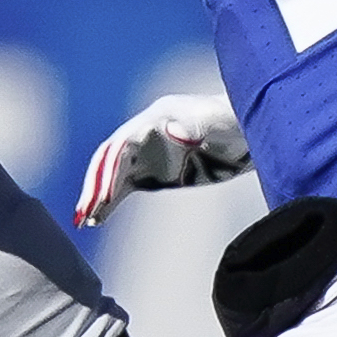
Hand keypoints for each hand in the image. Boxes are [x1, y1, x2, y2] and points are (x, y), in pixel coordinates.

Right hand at [73, 93, 250, 225]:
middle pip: (111, 158)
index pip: (124, 143)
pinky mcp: (157, 170)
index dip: (112, 169)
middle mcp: (146, 132)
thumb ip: (197, 126)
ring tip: (83, 219)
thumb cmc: (238, 121)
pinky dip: (111, 201)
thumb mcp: (222, 122)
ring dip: (97, 194)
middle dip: (96, 184)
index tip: (105, 196)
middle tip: (84, 212)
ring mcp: (150, 151)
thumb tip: (174, 132)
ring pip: (114, 173)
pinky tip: (99, 218)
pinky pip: (126, 185)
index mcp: (158, 117)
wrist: (253, 129)